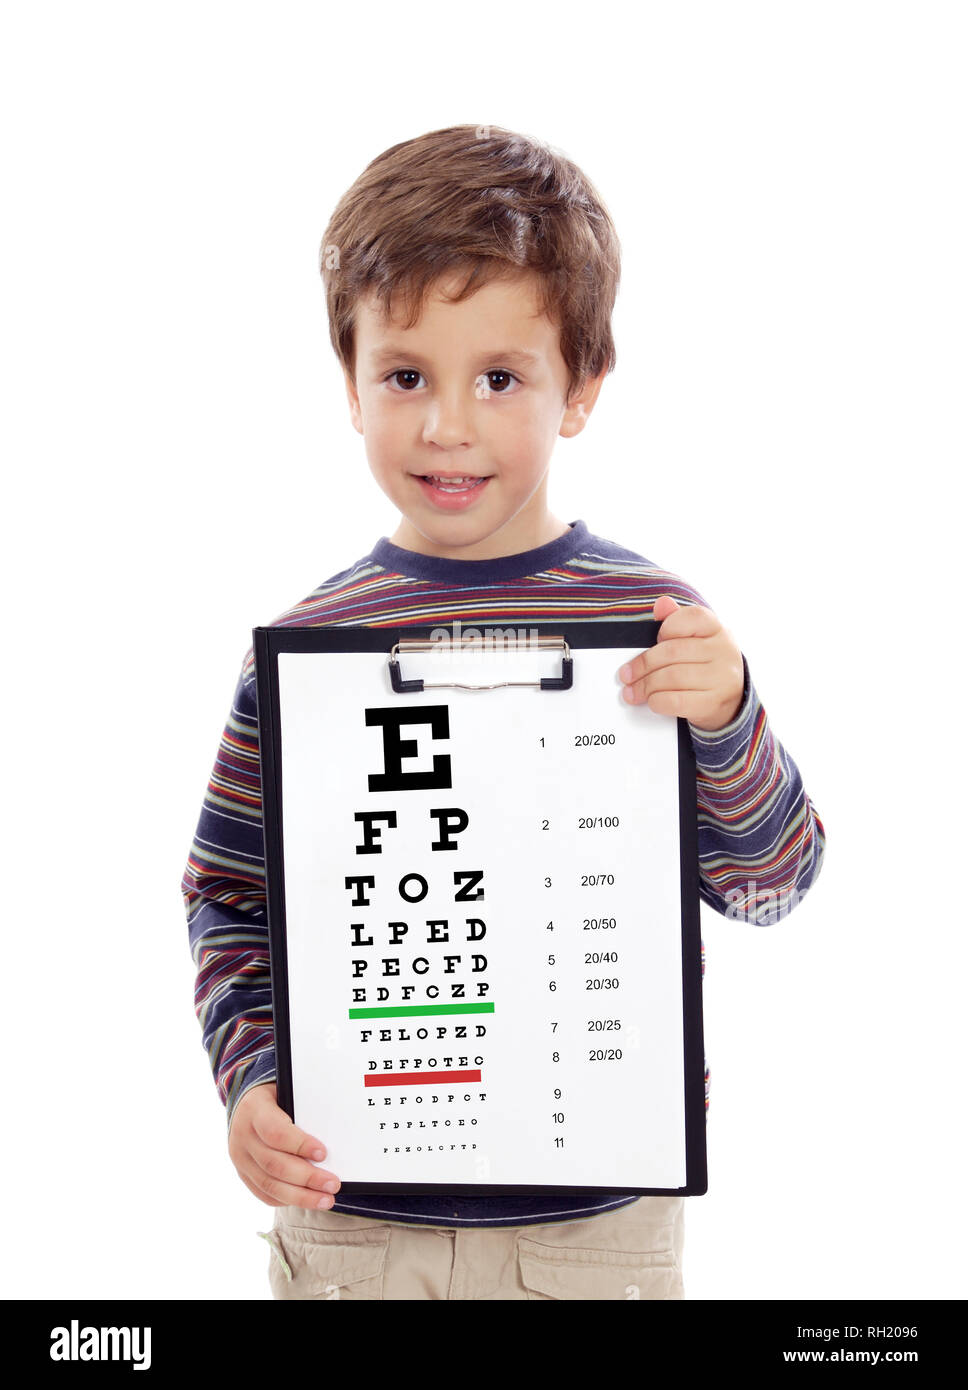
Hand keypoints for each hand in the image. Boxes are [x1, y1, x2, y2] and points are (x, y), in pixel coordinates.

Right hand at [227, 1081, 340, 1209]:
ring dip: (301, 1196)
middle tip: (333, 1184)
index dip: (300, 1145)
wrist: (245, 1106)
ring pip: (270, 1185)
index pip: (276, 1132)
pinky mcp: (244, 1174)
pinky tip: (307, 1200)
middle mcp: (243, 1137)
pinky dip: (287, 1200)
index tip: (323, 1154)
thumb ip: (304, 1110)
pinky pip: (264, 1194)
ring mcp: (240, 1159)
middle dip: (307, 1178)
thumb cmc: (276, 1098)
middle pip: (275, 1164)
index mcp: (254, 1110)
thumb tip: (334, 1135)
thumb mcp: (287, 1093)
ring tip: (326, 1200)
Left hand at [617, 595, 744, 731]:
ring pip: (672, 677)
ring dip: (645, 686)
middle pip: (673, 652)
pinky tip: (651, 700)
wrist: (730, 699)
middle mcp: (724, 651)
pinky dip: (657, 701)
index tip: (655, 640)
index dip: (667, 627)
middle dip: (643, 664)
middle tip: (626, 674)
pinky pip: (676, 701)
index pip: (692, 617)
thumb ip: (676, 620)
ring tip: (632, 691)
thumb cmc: (705, 664)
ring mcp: (722, 678)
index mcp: (717, 630)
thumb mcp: (695, 639)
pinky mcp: (715, 703)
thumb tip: (662, 604)